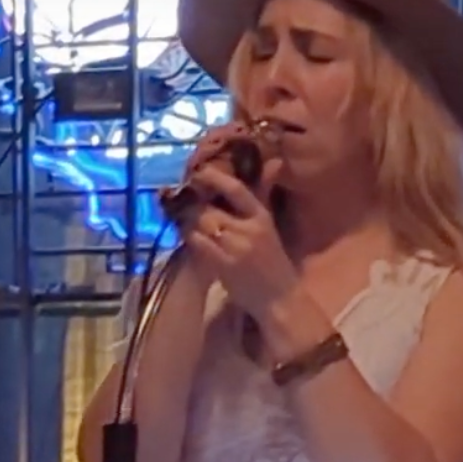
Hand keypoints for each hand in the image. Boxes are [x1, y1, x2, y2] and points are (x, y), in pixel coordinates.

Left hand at [182, 131, 295, 319]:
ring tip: (182, 220)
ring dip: (188, 222)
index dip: (215, 178)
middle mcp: (248, 229)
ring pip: (201, 226)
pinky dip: (190, 239)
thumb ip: (264, 195)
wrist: (280, 298)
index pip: (237, 190)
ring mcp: (234, 248)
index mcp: (261, 217)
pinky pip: (198, 245)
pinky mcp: (223, 266)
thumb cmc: (275, 263)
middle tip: (182, 203)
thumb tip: (274, 162)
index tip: (200, 172)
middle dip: (194, 207)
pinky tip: (188, 237)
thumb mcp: (270, 225)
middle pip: (210, 210)